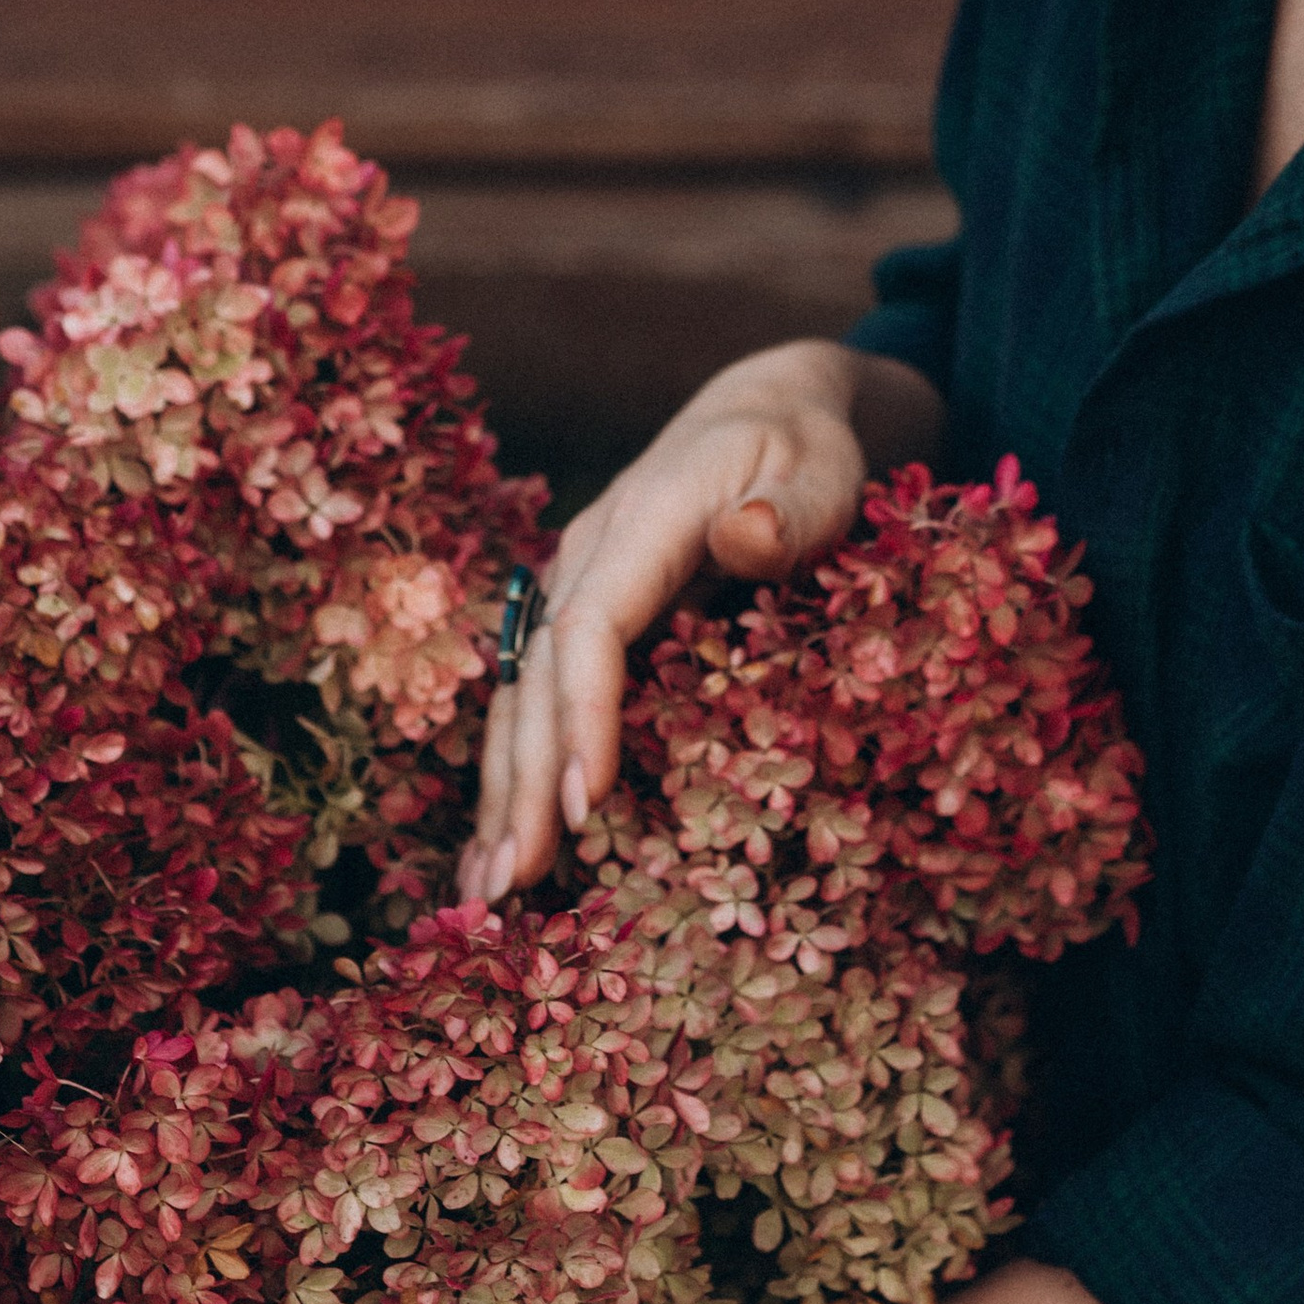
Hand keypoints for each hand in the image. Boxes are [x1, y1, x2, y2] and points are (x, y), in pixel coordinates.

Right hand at [461, 339, 942, 903]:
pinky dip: (512, 771)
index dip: (583, 717)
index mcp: (643, 520)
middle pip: (537, 678)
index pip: (591, 628)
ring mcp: (572, 583)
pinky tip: (496, 845)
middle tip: (514, 886)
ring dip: (499, 791)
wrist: (761, 411)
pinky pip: (532, 698)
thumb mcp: (819, 469)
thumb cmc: (802, 450)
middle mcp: (586, 554)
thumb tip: (744, 537)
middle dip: (522, 783)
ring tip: (484, 891)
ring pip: (518, 695)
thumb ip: (790, 509)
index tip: (586, 805)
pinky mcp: (577, 613)